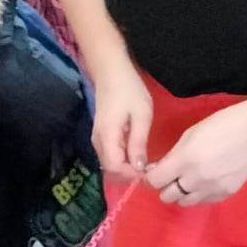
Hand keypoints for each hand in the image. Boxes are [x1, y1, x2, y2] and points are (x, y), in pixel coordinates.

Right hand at [91, 56, 153, 178]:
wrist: (111, 72)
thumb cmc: (128, 89)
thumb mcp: (141, 115)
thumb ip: (138, 142)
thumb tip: (140, 167)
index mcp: (108, 136)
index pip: (115, 167)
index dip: (131, 174)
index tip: (148, 171)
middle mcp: (98, 141)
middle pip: (110, 169)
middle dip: (129, 174)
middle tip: (149, 168)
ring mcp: (98, 138)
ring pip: (110, 163)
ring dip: (126, 167)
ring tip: (145, 162)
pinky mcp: (101, 135)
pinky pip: (110, 155)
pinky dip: (123, 159)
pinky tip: (136, 154)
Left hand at [145, 100, 246, 206]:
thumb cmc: (223, 124)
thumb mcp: (192, 133)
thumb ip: (174, 155)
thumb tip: (158, 169)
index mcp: (185, 159)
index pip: (155, 181)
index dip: (150, 177)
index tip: (154, 172)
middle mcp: (196, 179)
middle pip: (167, 196)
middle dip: (165, 186)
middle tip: (171, 176)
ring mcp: (212, 189)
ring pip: (184, 202)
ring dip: (181, 193)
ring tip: (188, 180)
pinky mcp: (226, 194)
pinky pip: (204, 201)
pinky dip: (199, 195)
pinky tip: (204, 182)